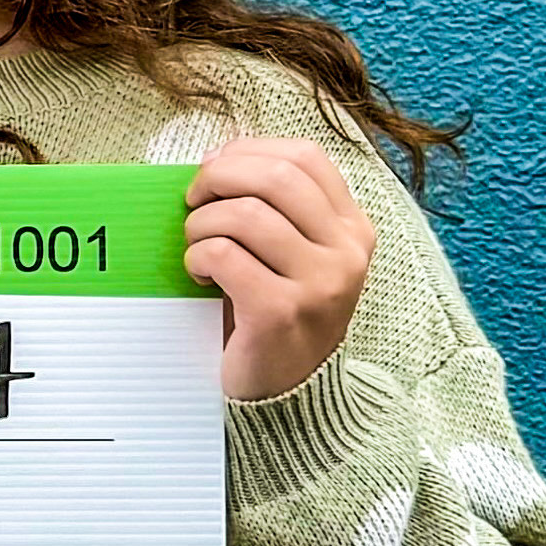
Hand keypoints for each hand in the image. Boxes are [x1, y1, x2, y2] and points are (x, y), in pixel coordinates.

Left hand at [183, 137, 372, 403]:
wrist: (287, 394)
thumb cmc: (276, 312)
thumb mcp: (293, 254)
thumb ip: (274, 206)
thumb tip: (217, 158)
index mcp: (353, 228)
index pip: (306, 157)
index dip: (250, 150)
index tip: (214, 167)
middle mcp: (346, 253)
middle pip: (276, 177)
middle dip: (219, 176)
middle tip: (193, 201)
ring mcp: (320, 284)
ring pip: (247, 215)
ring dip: (203, 223)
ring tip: (196, 246)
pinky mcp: (282, 312)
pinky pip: (226, 255)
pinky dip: (199, 257)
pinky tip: (199, 275)